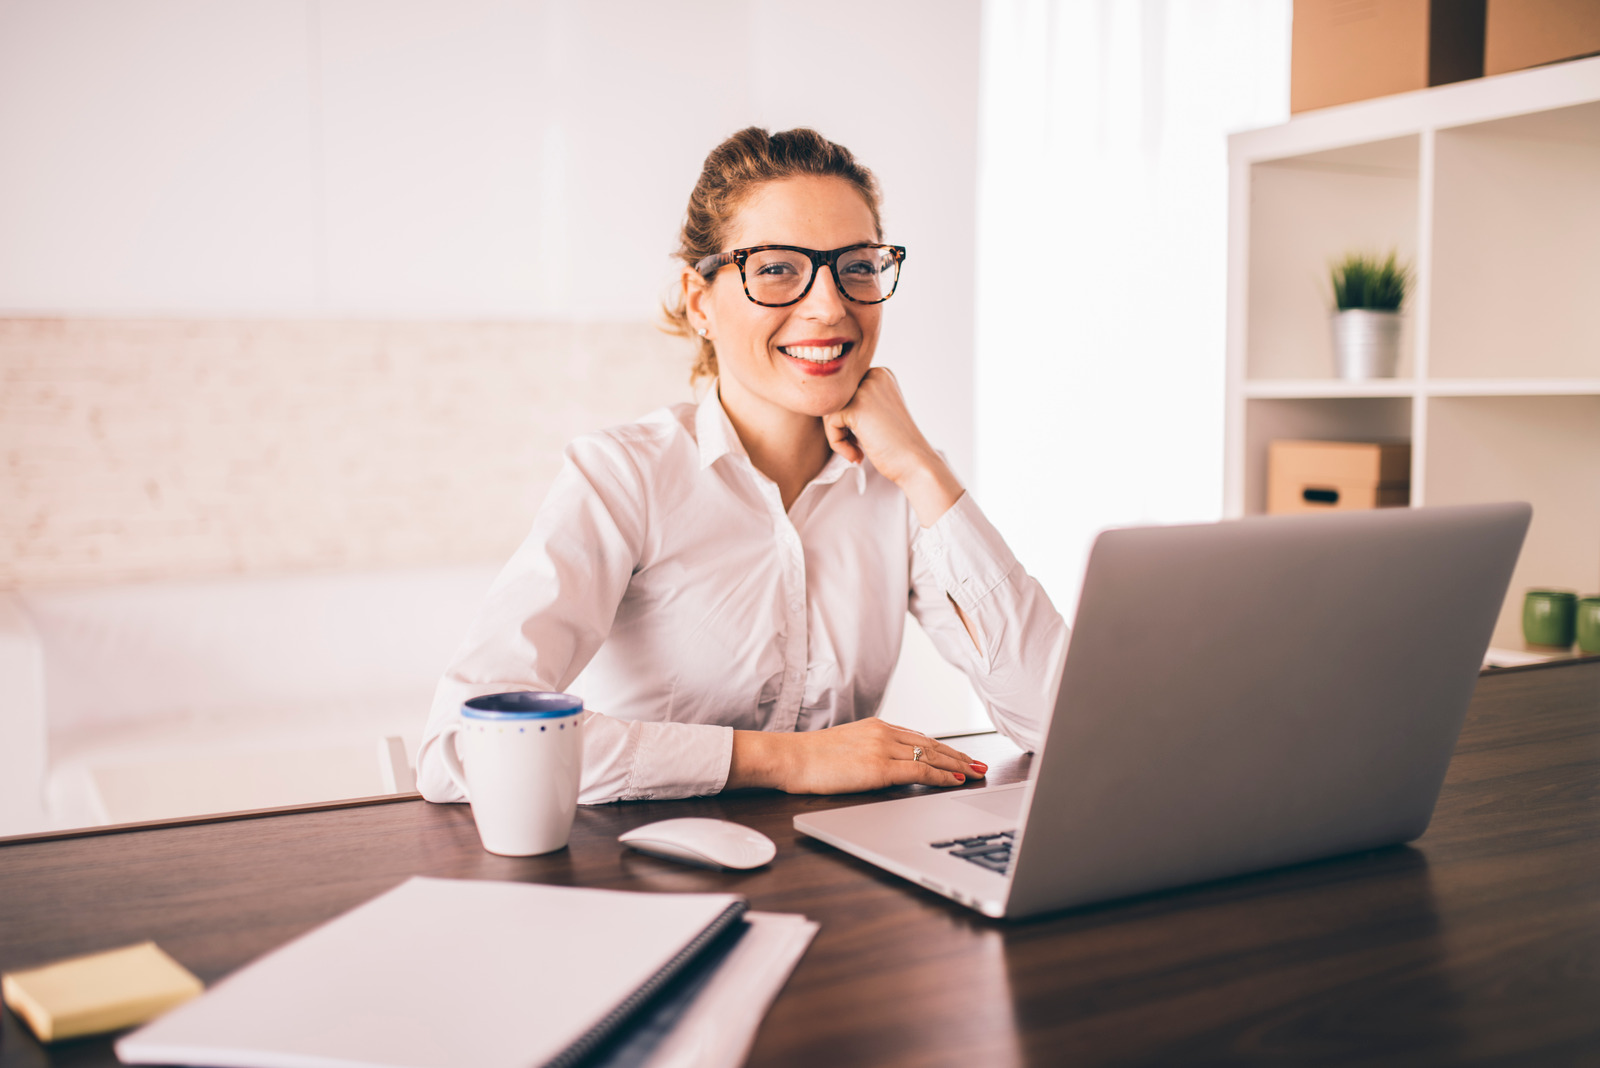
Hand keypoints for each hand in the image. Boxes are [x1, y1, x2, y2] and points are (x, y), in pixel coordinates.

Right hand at [728, 718, 988, 793]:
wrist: (789, 758)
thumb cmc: (808, 758)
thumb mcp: (844, 748)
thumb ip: (867, 752)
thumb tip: (882, 765)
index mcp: (875, 727)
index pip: (918, 736)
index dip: (942, 747)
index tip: (958, 755)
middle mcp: (883, 733)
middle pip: (931, 743)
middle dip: (958, 755)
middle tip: (979, 763)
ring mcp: (883, 749)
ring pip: (931, 755)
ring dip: (957, 765)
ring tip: (976, 772)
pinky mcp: (879, 767)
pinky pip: (920, 770)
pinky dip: (942, 776)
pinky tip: (956, 781)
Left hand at [822, 367, 964, 526]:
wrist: (916, 463)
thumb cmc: (897, 446)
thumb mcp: (878, 414)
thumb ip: (856, 402)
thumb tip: (821, 400)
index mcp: (881, 374)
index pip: (843, 391)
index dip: (846, 418)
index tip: (862, 438)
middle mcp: (875, 374)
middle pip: (834, 398)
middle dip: (839, 425)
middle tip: (857, 446)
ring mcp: (867, 388)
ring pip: (828, 409)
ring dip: (837, 435)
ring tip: (856, 451)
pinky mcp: (857, 405)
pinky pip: (830, 422)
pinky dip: (837, 443)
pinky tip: (857, 455)